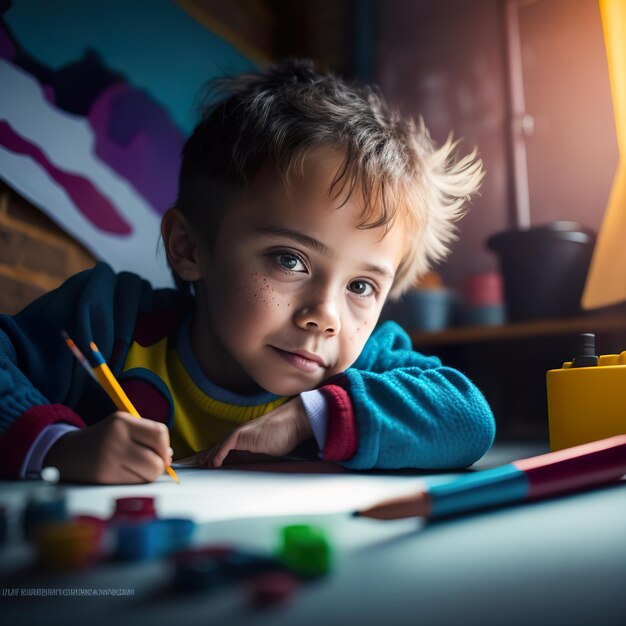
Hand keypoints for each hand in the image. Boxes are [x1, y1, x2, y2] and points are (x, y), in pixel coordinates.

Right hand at [44, 411, 171, 483]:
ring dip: (146, 476)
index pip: (159, 434)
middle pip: (156, 462)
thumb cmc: (105, 440)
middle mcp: (114, 439)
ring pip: (147, 477)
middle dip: (158, 466)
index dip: (165, 447)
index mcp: (121, 421)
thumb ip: (147, 436)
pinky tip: (122, 475)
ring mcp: (107, 460)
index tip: (162, 453)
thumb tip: (169, 456)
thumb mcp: (123, 427)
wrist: (67, 454)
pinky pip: (134, 486)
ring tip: (132, 468)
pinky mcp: (103, 479)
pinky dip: (134, 483)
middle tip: (149, 464)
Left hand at [178, 397, 312, 467]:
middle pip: (218, 446)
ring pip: (219, 446)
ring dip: (209, 456)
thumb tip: (244, 467)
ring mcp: (241, 434)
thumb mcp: (268, 452)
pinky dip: (219, 453)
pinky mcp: (244, 434)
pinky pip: (227, 444)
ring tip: (200, 465)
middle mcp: (241, 436)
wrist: (295, 423)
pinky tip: (214, 463)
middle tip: (196, 464)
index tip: (207, 465)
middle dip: (207, 455)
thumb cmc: (286, 436)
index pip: (225, 448)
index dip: (214, 456)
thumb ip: (256, 456)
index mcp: (246, 440)